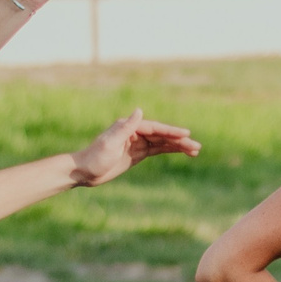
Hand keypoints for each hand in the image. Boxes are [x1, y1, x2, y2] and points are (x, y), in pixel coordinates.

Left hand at [70, 109, 200, 185]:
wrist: (84, 171)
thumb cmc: (94, 157)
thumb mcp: (110, 142)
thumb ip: (126, 127)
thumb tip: (140, 110)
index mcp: (128, 127)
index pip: (155, 128)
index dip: (171, 131)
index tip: (186, 135)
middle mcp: (135, 132)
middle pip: (161, 135)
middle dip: (179, 140)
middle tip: (196, 146)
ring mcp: (137, 143)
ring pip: (162, 143)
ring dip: (178, 146)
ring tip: (195, 151)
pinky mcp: (137, 154)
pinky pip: (157, 150)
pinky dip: (170, 151)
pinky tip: (181, 152)